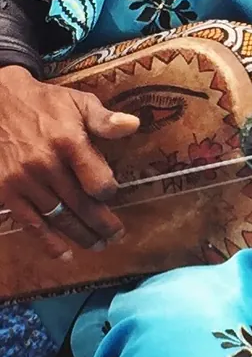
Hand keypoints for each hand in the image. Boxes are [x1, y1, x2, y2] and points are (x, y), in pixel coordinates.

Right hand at [0, 66, 140, 258]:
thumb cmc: (44, 104)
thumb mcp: (78, 103)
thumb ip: (105, 119)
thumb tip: (133, 125)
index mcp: (69, 143)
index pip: (97, 181)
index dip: (108, 192)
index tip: (112, 195)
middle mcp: (46, 165)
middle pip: (81, 204)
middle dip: (102, 223)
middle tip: (116, 235)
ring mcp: (24, 181)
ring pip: (58, 217)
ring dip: (80, 235)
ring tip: (98, 245)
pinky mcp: (5, 192)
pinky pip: (29, 222)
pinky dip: (47, 241)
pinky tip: (63, 254)